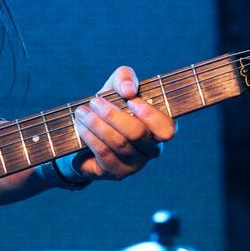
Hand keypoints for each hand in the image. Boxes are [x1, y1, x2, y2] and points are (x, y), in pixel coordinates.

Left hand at [71, 66, 175, 181]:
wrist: (88, 134)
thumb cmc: (111, 106)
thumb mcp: (117, 86)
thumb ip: (125, 78)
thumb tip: (128, 90)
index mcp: (159, 129)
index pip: (167, 128)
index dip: (150, 115)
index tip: (130, 100)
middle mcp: (152, 149)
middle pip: (137, 134)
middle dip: (112, 115)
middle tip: (95, 102)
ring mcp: (135, 164)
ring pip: (119, 143)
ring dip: (97, 124)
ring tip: (82, 112)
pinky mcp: (116, 172)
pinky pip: (104, 154)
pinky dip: (91, 137)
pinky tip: (82, 126)